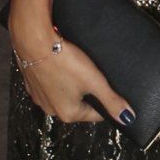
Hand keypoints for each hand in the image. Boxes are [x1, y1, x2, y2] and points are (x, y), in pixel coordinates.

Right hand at [11, 22, 134, 130]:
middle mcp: (52, 110)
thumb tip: (127, 117)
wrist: (34, 41)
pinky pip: (51, 85)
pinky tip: (61, 65)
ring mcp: (40, 98)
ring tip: (76, 67)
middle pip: (80, 105)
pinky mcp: (32, 85)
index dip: (105, 100)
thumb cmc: (64, 60)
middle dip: (88, 91)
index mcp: (69, 114)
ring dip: (72, 84)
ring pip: (64, 94)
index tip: (107, 87)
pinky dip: (58, 77)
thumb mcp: (95, 81)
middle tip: (91, 73)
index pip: (96, 115)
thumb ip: (112, 100)